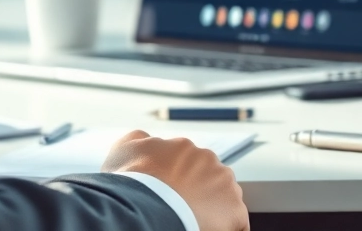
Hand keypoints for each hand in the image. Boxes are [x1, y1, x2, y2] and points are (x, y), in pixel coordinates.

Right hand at [101, 130, 247, 230]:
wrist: (144, 207)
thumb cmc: (132, 181)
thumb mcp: (124, 149)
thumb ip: (139, 139)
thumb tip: (146, 139)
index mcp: (184, 147)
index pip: (186, 163)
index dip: (176, 181)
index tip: (169, 194)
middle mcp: (208, 160)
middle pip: (207, 177)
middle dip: (197, 191)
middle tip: (180, 209)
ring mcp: (225, 185)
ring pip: (224, 197)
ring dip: (213, 207)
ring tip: (193, 221)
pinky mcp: (236, 211)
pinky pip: (237, 222)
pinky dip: (227, 228)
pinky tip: (208, 230)